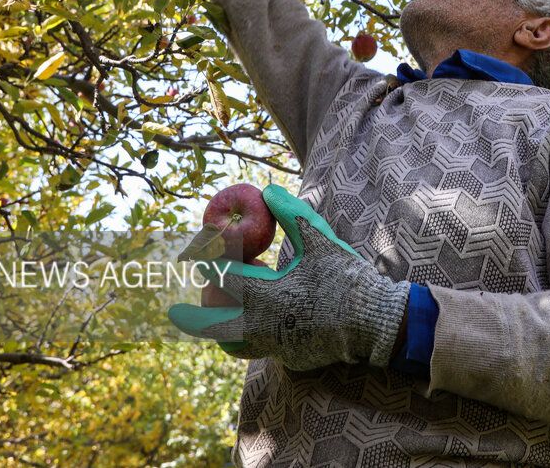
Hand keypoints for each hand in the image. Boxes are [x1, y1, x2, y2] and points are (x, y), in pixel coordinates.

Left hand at [168, 185, 408, 370]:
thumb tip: (267, 189)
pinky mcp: (291, 358)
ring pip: (234, 344)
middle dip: (192, 318)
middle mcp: (264, 326)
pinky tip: (256, 323)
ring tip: (215, 318)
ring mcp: (277, 347)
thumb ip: (291, 213)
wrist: (375, 323)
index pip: (224, 277)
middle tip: (174, 312)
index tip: (198, 253)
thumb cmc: (346, 278)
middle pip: (214, 325)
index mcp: (266, 294)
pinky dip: (249, 336)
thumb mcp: (320, 240)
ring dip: (221, 330)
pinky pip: (260, 348)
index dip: (208, 262)